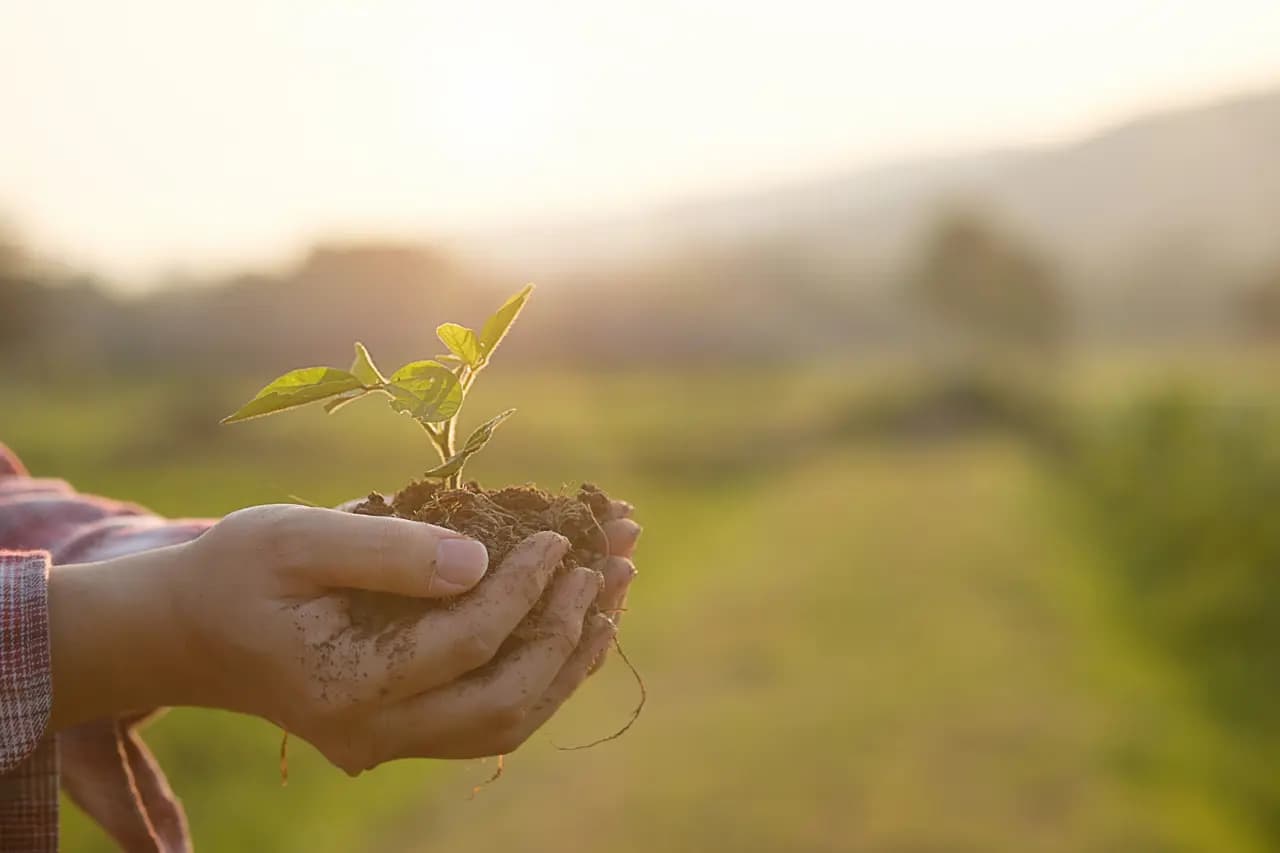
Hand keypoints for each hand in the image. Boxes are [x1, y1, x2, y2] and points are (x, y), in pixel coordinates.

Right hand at [48, 502, 633, 773]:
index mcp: (343, 685)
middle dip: (567, 630)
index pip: (463, 644)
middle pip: (502, 702)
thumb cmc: (238, 570)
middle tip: (611, 564)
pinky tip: (575, 620)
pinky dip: (542, 671)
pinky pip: (490, 717)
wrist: (192, 631)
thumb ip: (383, 549)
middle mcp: (372, 734)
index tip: (559, 535)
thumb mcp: (293, 537)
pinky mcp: (404, 733)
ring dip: (570, 657)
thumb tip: (480, 561)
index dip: (523, 588)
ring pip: (507, 721)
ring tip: (614, 590)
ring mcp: (390, 744)